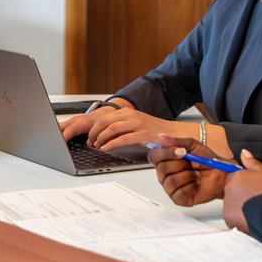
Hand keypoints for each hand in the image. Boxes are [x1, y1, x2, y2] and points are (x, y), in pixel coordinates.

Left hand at [61, 102, 195, 150]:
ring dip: (101, 138)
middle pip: (105, 122)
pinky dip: (112, 144)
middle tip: (89, 142)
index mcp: (126, 112)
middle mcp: (130, 115)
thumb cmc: (152, 132)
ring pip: (112, 129)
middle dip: (93, 132)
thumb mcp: (133, 126)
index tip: (87, 135)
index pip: (103, 117)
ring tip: (96, 146)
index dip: (92, 127)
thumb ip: (119, 128)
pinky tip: (106, 148)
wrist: (174, 133)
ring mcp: (137, 123)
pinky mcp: (143, 133)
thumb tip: (101, 136)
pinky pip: (124, 138)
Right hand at [149, 134, 229, 206]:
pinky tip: (197, 184)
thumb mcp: (192, 145)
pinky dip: (191, 186)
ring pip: (171, 181)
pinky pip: (179, 193)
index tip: (181, 151)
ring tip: (197, 174)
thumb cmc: (206, 160)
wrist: (221, 174)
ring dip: (188, 175)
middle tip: (193, 163)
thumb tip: (160, 138)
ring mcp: (170, 188)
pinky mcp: (178, 199)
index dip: (165, 153)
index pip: (154, 156)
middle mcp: (164, 175)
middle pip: (162, 169)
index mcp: (165, 160)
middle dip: (181, 165)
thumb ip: (176, 141)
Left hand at [222, 149, 261, 231]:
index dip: (245, 184)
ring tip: (258, 209)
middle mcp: (228, 190)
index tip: (254, 189)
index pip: (234, 178)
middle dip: (242, 195)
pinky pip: (233, 218)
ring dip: (241, 207)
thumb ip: (252, 162)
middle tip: (258, 199)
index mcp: (236, 176)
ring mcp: (228, 205)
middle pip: (232, 191)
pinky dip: (241, 219)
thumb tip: (244, 153)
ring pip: (232, 205)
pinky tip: (253, 216)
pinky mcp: (230, 219)